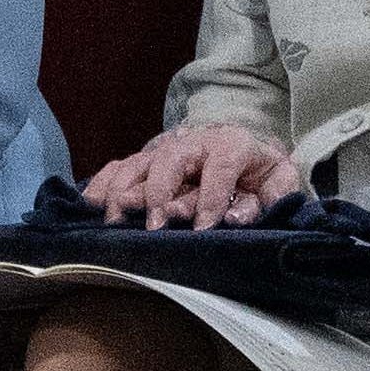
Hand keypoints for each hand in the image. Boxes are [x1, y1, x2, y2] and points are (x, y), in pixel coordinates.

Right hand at [87, 122, 298, 230]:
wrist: (240, 145)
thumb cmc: (258, 171)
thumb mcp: (279, 178)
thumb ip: (271, 195)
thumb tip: (237, 216)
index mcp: (232, 143)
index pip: (221, 164)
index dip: (211, 196)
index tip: (203, 228)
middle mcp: (193, 142)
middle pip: (171, 159)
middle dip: (160, 191)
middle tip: (156, 226)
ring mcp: (164, 150)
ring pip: (138, 163)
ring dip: (124, 191)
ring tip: (116, 222)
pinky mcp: (144, 161)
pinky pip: (117, 169)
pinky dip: (101, 185)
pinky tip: (90, 206)